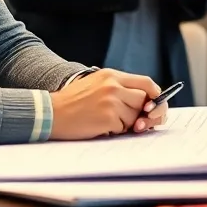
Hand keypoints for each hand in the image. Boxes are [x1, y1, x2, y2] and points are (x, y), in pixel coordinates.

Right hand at [49, 69, 168, 139]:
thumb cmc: (73, 102)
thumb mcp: (96, 85)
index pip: (146, 82)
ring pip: (135, 116)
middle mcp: (113, 86)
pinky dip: (115, 130)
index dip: (155, 95)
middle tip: (137, 122)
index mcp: (112, 75)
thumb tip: (147, 103)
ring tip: (105, 120)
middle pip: (144, 100)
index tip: (153, 105)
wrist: (51, 112)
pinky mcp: (108, 117)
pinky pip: (123, 128)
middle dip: (143, 113)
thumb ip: (119, 89)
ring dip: (126, 123)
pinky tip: (99, 126)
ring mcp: (111, 101)